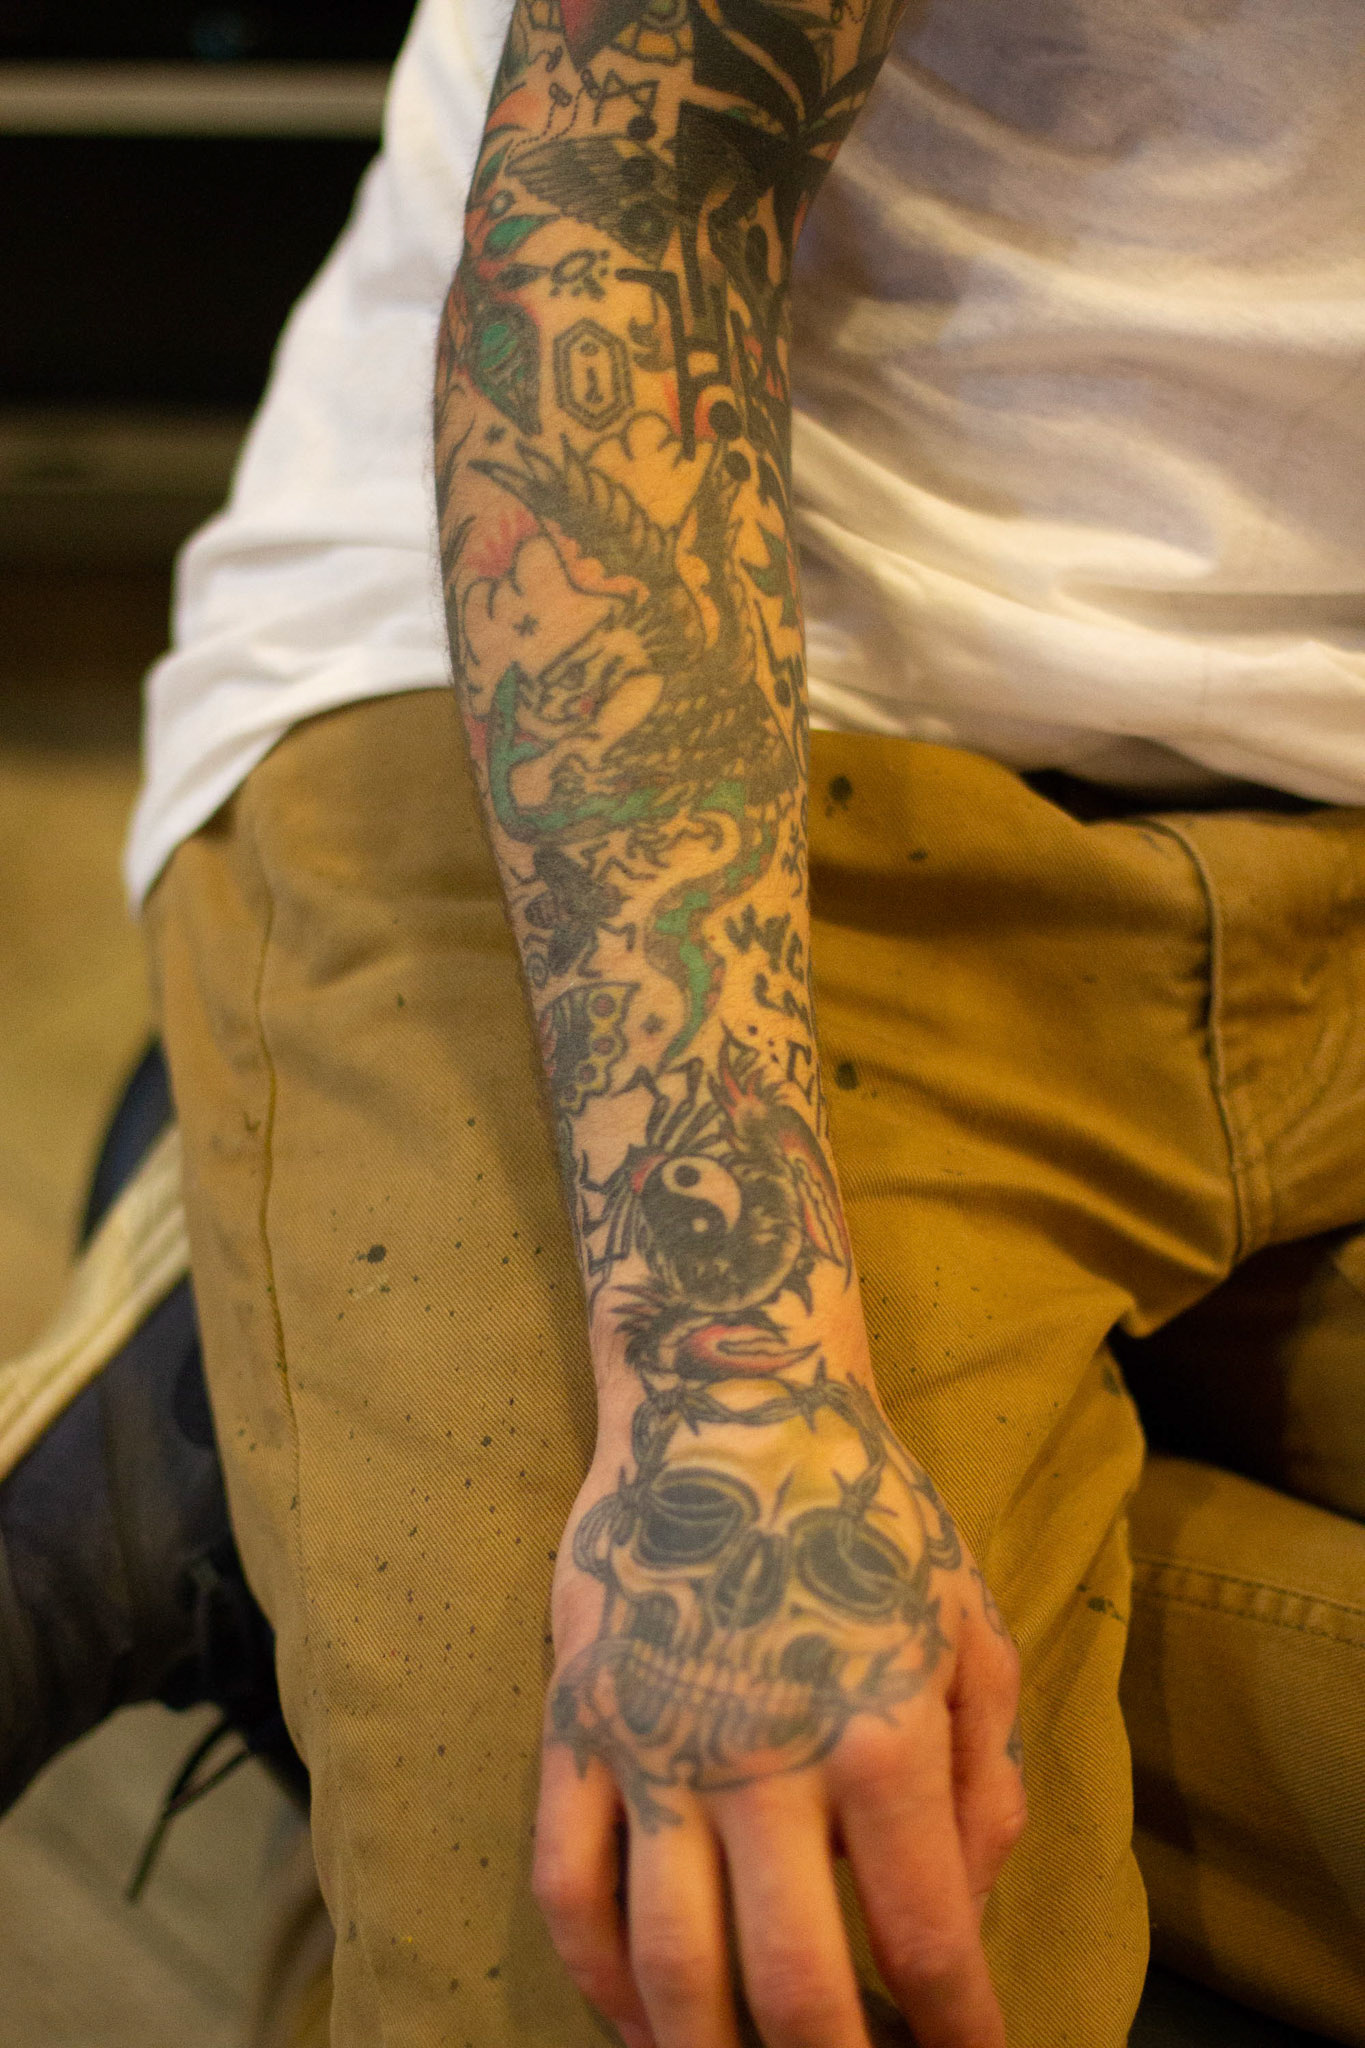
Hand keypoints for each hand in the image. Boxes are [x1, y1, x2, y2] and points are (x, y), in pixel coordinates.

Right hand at [532, 1362, 1026, 2047]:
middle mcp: (762, 1754)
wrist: (724, 1404)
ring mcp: (653, 1743)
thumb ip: (984, 1782)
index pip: (927, 1940)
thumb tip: (960, 1916)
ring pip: (666, 1963)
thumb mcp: (968, 1627)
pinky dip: (599, 1982)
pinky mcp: (575, 1722)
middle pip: (793, 1987)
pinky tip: (635, 2024)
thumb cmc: (863, 1517)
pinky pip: (568, 1886)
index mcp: (877, 1730)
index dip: (956, 2036)